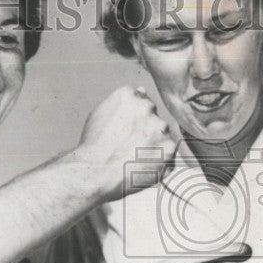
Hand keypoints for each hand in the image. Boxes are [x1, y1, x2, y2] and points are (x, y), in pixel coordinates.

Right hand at [74, 86, 175, 201]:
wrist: (96, 172)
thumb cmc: (94, 146)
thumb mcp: (100, 115)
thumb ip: (124, 103)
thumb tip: (142, 90)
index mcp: (129, 95)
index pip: (141, 102)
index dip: (133, 122)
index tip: (124, 134)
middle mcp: (147, 107)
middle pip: (153, 119)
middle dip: (145, 133)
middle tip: (128, 148)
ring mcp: (160, 127)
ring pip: (162, 137)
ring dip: (153, 147)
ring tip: (133, 159)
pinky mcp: (169, 148)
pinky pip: (168, 156)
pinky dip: (159, 163)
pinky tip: (142, 167)